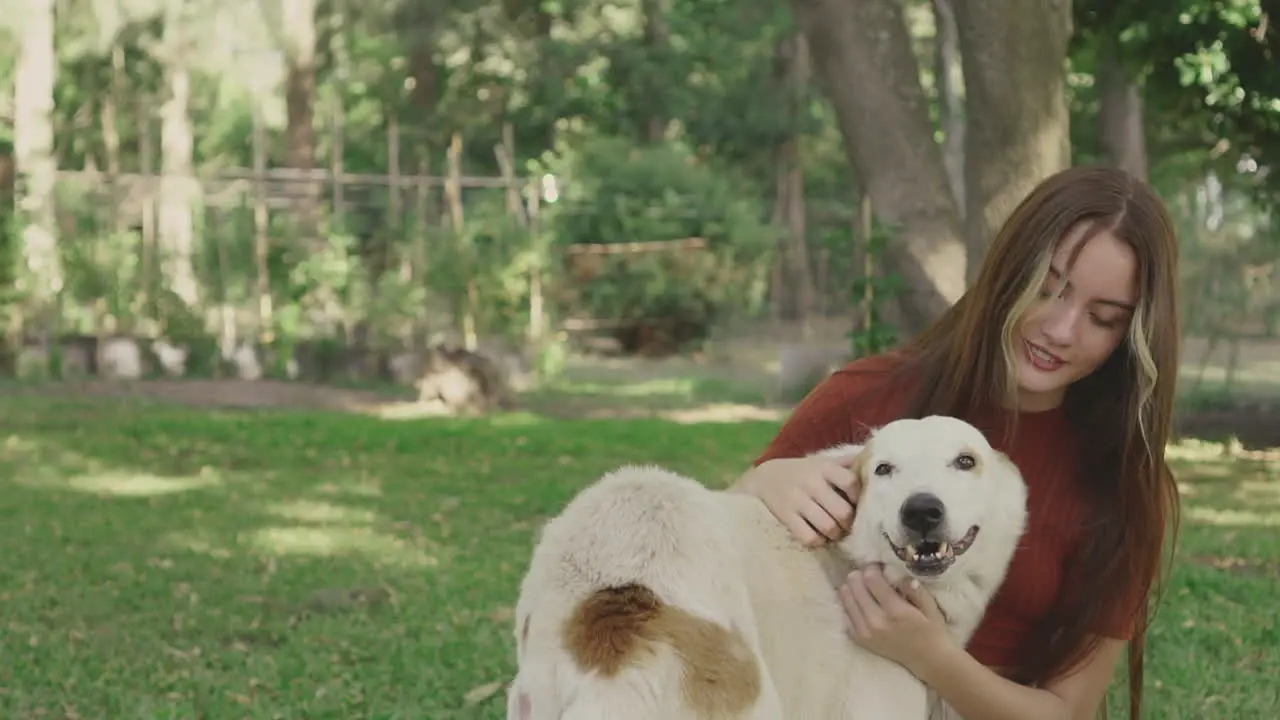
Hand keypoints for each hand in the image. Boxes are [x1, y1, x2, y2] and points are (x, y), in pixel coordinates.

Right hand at [734, 454, 860, 546]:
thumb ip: (847, 462)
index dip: (859, 497)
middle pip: (843, 511)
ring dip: (835, 534)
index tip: (856, 503)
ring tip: (833, 531)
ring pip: (828, 527)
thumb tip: (877, 459)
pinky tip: (818, 536)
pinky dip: (817, 541)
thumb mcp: (822, 462)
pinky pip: (809, 537)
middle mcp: (811, 482)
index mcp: (824, 468)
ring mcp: (797, 500)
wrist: (763, 478)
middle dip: (848, 522)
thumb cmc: (802, 472)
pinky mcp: (785, 516)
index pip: (851, 482)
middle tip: (846, 524)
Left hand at [840, 564, 951, 671]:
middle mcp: (875, 621)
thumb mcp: (931, 608)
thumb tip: (901, 575)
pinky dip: (850, 603)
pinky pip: (845, 612)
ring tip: (865, 587)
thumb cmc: (932, 631)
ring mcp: (864, 632)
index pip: (871, 579)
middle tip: (871, 575)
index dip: (872, 568)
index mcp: (895, 612)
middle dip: (860, 575)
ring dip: (853, 587)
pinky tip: (862, 602)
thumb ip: (916, 590)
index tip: (879, 566)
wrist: (927, 661)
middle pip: (853, 585)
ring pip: (845, 596)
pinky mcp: (858, 639)